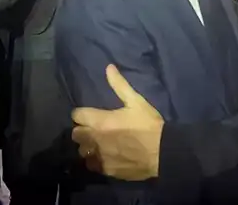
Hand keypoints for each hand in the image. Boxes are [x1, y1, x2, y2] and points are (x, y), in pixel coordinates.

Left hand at [72, 65, 163, 180]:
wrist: (162, 152)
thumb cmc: (149, 124)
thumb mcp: (136, 101)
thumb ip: (120, 85)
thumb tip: (109, 67)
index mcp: (100, 120)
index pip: (76, 115)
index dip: (83, 113)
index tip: (90, 114)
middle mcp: (94, 139)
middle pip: (75, 134)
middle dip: (82, 129)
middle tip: (94, 128)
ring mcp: (99, 156)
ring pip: (81, 151)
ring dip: (87, 146)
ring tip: (98, 144)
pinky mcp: (105, 170)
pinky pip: (91, 165)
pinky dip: (95, 160)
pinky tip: (104, 157)